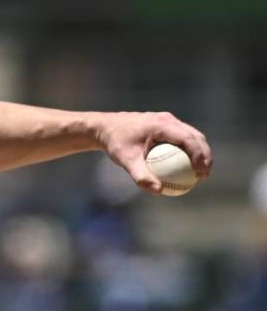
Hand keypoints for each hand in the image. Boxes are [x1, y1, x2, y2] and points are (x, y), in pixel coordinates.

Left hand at [94, 111, 212, 193]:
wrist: (103, 128)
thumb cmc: (114, 143)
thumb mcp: (125, 160)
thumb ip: (141, 176)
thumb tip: (158, 191)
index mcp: (162, 124)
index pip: (189, 139)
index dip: (201, 156)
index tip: (201, 174)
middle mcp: (167, 119)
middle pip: (196, 136)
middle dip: (206, 155)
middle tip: (204, 176)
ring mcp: (167, 120)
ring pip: (191, 135)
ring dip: (199, 152)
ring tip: (199, 174)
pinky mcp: (164, 125)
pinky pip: (181, 137)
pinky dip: (188, 150)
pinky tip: (184, 168)